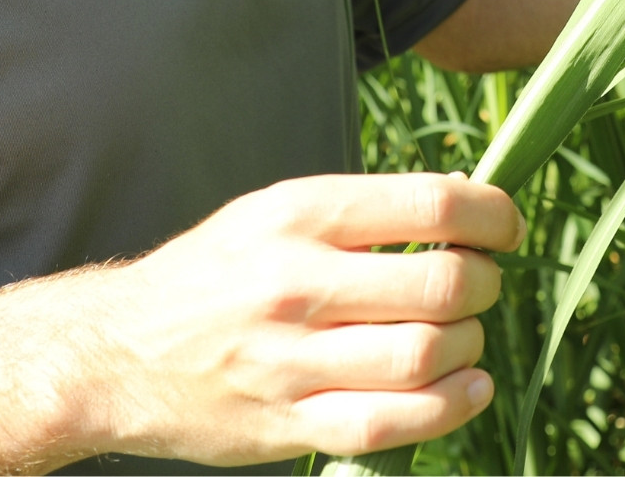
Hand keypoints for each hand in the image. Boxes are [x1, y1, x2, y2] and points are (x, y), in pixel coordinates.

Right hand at [77, 173, 523, 463]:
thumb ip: (366, 208)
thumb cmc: (218, 270)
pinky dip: (450, 407)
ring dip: (471, 344)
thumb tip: (466, 200)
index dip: (491, 214)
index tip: (506, 225)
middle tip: (484, 282)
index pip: (430, 205)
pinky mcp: (288, 425)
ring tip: (466, 333)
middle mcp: (299, 284)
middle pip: (440, 285)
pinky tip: (471, 386)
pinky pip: (391, 424)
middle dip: (485, 283)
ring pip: (425, 356)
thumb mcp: (278, 209)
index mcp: (301, 215)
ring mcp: (293, 361)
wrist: (117, 351)